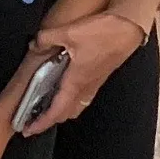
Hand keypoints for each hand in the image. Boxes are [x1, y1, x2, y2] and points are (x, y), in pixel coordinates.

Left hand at [17, 12, 144, 135]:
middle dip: (49, 119)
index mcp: (76, 82)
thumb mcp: (69, 32)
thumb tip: (35, 44)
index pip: (56, 111)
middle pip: (66, 113)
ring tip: (47, 107)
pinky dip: (71, 98)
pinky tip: (65, 86)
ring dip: (61, 110)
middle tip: (34, 119)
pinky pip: (83, 95)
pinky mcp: (99, 75)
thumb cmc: (106, 34)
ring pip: (76, 105)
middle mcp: (86, 86)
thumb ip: (47, 38)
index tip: (29, 129)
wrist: (129, 28)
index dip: (41, 123)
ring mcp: (94, 82)